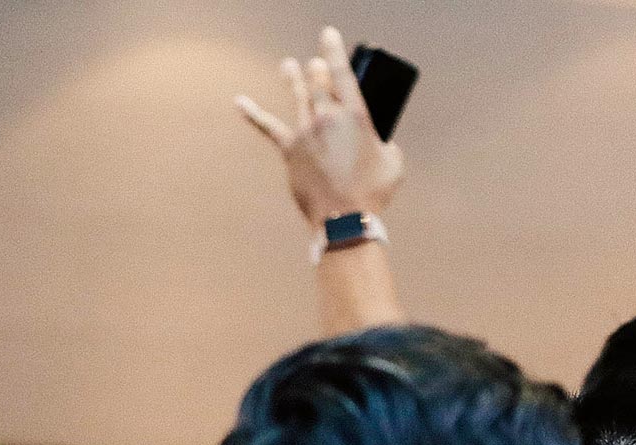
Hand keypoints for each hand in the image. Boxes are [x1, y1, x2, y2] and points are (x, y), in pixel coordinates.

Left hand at [237, 26, 404, 226]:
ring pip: (297, 95)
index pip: (343, 74)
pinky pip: (267, 126)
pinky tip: (240, 102)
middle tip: (316, 65)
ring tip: (288, 66)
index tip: (328, 35)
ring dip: (293, 78)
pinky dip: (252, 113)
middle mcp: (328, 117)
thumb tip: (380, 143)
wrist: (344, 218)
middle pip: (318, 81)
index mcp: (356, 117)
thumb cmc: (372, 193)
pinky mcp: (289, 148)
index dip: (334, 50)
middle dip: (317, 70)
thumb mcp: (394, 164)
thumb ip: (387, 145)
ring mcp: (306, 131)